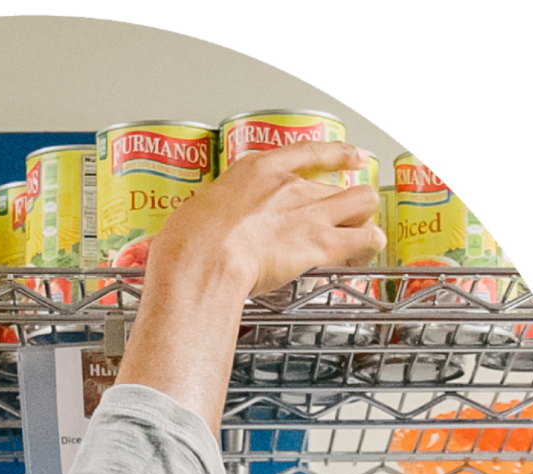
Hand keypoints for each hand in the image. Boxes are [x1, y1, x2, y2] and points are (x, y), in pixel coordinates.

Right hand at [115, 142, 384, 437]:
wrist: (201, 261)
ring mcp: (307, 212)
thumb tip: (160, 249)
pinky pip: (362, 239)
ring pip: (361, 202)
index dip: (331, 155)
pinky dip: (371, 245)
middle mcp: (288, 186)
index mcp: (255, 171)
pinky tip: (372, 252)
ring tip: (369, 232)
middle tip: (352, 208)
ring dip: (366, 217)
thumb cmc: (186, 245)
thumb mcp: (187, 222)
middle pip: (338, 181)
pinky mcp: (318, 244)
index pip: (304, 153)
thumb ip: (194, 228)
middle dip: (349, 195)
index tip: (346, 157)